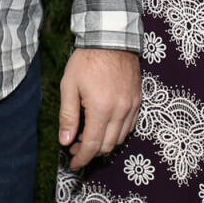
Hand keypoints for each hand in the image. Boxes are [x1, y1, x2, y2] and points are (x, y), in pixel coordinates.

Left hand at [58, 47, 140, 169]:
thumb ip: (68, 116)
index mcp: (101, 109)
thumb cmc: (87, 60)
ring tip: (88, 135)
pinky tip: (105, 126)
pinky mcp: (138, 100)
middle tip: (75, 147)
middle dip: (91, 152)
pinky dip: (117, 132)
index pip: (92, 145)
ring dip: (104, 143)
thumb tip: (65, 141)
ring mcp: (132, 106)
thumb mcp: (69, 86)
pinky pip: (130, 126)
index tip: (73, 164)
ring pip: (120, 138)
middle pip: (107, 145)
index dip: (81, 158)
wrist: (111, 38)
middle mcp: (120, 111)